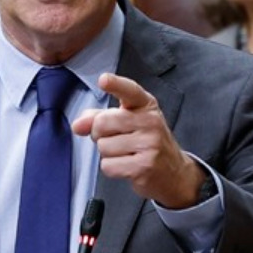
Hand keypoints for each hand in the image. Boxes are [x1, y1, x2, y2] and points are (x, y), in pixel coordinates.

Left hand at [72, 73, 205, 207]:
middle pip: (102, 123)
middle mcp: (150, 122)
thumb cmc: (147, 143)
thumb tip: (78, 124)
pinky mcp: (144, 166)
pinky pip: (108, 165)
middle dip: (99, 134)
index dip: (115, 85)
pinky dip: (112, 168)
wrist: (174, 172)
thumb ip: (100, 117)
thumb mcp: (128, 123)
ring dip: (107, 154)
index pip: (130, 91)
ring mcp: (150, 144)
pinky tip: (127, 166)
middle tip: (114, 139)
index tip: (103, 80)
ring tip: (125, 154)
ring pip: (103, 146)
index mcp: (146, 106)